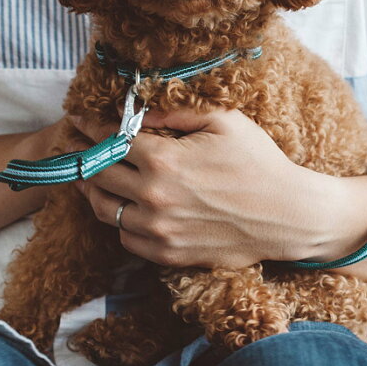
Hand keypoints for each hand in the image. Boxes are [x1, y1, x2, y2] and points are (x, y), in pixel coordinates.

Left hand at [70, 107, 356, 267]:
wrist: (288, 215)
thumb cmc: (260, 163)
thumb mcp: (225, 121)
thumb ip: (176, 112)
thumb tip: (140, 111)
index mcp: (164, 160)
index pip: (110, 141)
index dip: (90, 128)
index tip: (79, 121)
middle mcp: (154, 197)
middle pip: (98, 176)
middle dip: (83, 158)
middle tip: (78, 149)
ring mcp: (160, 230)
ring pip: (104, 210)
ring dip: (94, 191)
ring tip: (93, 179)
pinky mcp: (170, 254)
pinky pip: (126, 238)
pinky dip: (119, 221)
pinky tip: (125, 208)